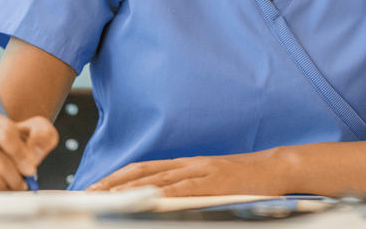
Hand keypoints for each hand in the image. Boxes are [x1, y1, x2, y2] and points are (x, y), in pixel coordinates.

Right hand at [0, 100, 58, 190]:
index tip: (31, 166)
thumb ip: (42, 132)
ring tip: (13, 183)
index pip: (5, 134)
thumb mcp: (35, 127)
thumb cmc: (15, 138)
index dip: (22, 153)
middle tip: (24, 180)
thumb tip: (34, 145)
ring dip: (8, 186)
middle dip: (17, 174)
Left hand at [87, 148, 288, 196]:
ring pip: (158, 179)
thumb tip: (160, 201)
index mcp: (187, 163)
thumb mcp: (211, 180)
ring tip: (107, 199)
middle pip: (143, 172)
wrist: (276, 168)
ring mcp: (201, 171)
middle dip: (113, 183)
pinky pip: (184, 188)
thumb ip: (187, 187)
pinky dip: (162, 194)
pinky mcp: (215, 182)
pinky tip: (147, 200)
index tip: (95, 186)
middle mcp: (189, 164)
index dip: (117, 177)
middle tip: (89, 194)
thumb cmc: (245, 179)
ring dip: (130, 189)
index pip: (144, 168)